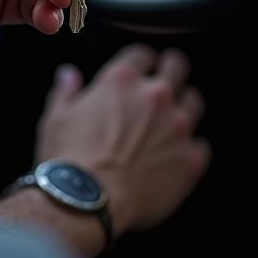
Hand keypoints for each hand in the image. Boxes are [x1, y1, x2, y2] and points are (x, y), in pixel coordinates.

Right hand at [34, 45, 209, 236]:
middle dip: (171, 67)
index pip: (141, 54)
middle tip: (168, 74)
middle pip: (176, 67)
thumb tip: (68, 75)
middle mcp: (155, 96)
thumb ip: (66, 92)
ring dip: (183, 106)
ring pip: (193, 102)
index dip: (141, 60)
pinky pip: (200, 145)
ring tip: (174, 117)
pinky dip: (190, 147)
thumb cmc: (67, 159)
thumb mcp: (56, 119)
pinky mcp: (190, 159)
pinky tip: (177, 154)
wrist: (88, 202)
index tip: (140, 68)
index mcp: (122, 80)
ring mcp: (177, 127)